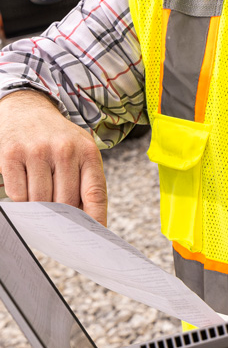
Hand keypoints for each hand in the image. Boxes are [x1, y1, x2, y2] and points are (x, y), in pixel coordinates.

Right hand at [0, 90, 107, 224]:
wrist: (27, 109)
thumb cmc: (58, 138)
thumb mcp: (80, 151)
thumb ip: (86, 180)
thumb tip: (88, 221)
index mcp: (87, 151)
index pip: (95, 192)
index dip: (95, 218)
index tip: (94, 237)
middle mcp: (65, 149)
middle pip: (65, 202)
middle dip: (62, 216)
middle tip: (58, 220)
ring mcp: (37, 151)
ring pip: (39, 201)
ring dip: (39, 207)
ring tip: (40, 195)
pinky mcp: (11, 154)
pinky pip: (17, 194)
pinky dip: (20, 198)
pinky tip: (24, 184)